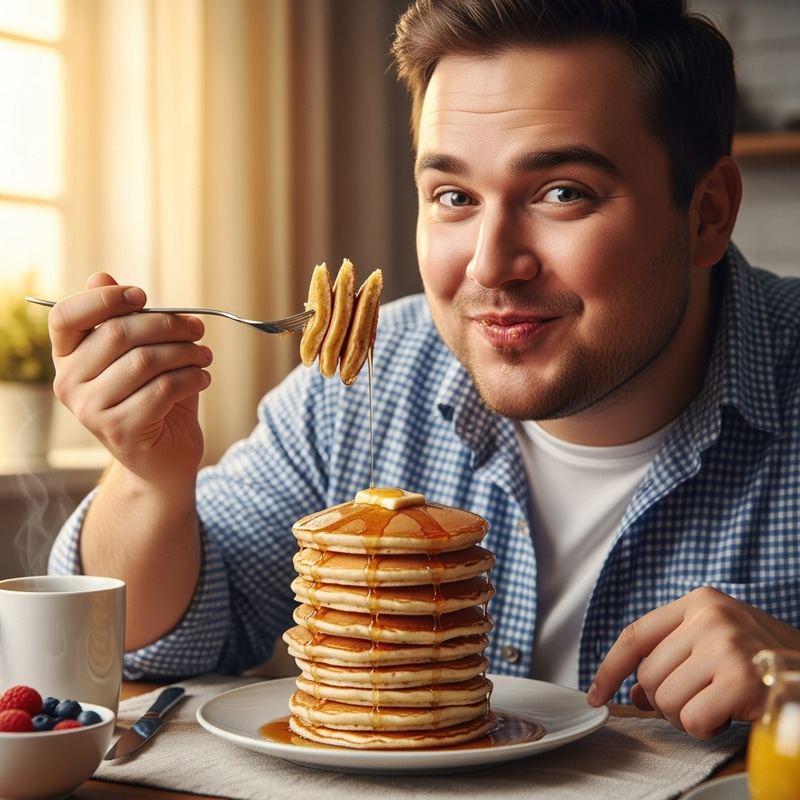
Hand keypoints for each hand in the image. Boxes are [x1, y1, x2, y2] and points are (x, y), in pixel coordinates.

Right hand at [49, 272, 212, 481]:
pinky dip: (190, 378)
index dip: (105, 299)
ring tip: (204, 357)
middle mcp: (69, 383)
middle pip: (118, 333)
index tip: (143, 296)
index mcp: (67, 358)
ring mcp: (90, 410)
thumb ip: (123, 319)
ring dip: (185, 353)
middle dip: (168, 325)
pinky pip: (162, 389)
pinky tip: (202, 378)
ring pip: (144, 361)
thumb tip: (101, 276)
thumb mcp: (141, 354)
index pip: (67, 316)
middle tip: (198, 329)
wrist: (164, 459)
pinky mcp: (120, 430)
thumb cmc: (154, 399)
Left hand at [587, 586, 799, 737]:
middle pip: (648, 674)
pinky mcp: (741, 679)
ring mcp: (725, 645)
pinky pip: (693, 719)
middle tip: (697, 702)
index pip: (635, 634)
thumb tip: (634, 692)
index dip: (609, 667)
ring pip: (666, 699)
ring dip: (686, 716)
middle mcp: (709, 616)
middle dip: (665, 700)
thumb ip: (674, 657)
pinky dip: (705, 728)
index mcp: (699, 601)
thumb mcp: (718, 642)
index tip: (596, 693)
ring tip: (716, 706)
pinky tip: (728, 716)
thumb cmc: (767, 660)